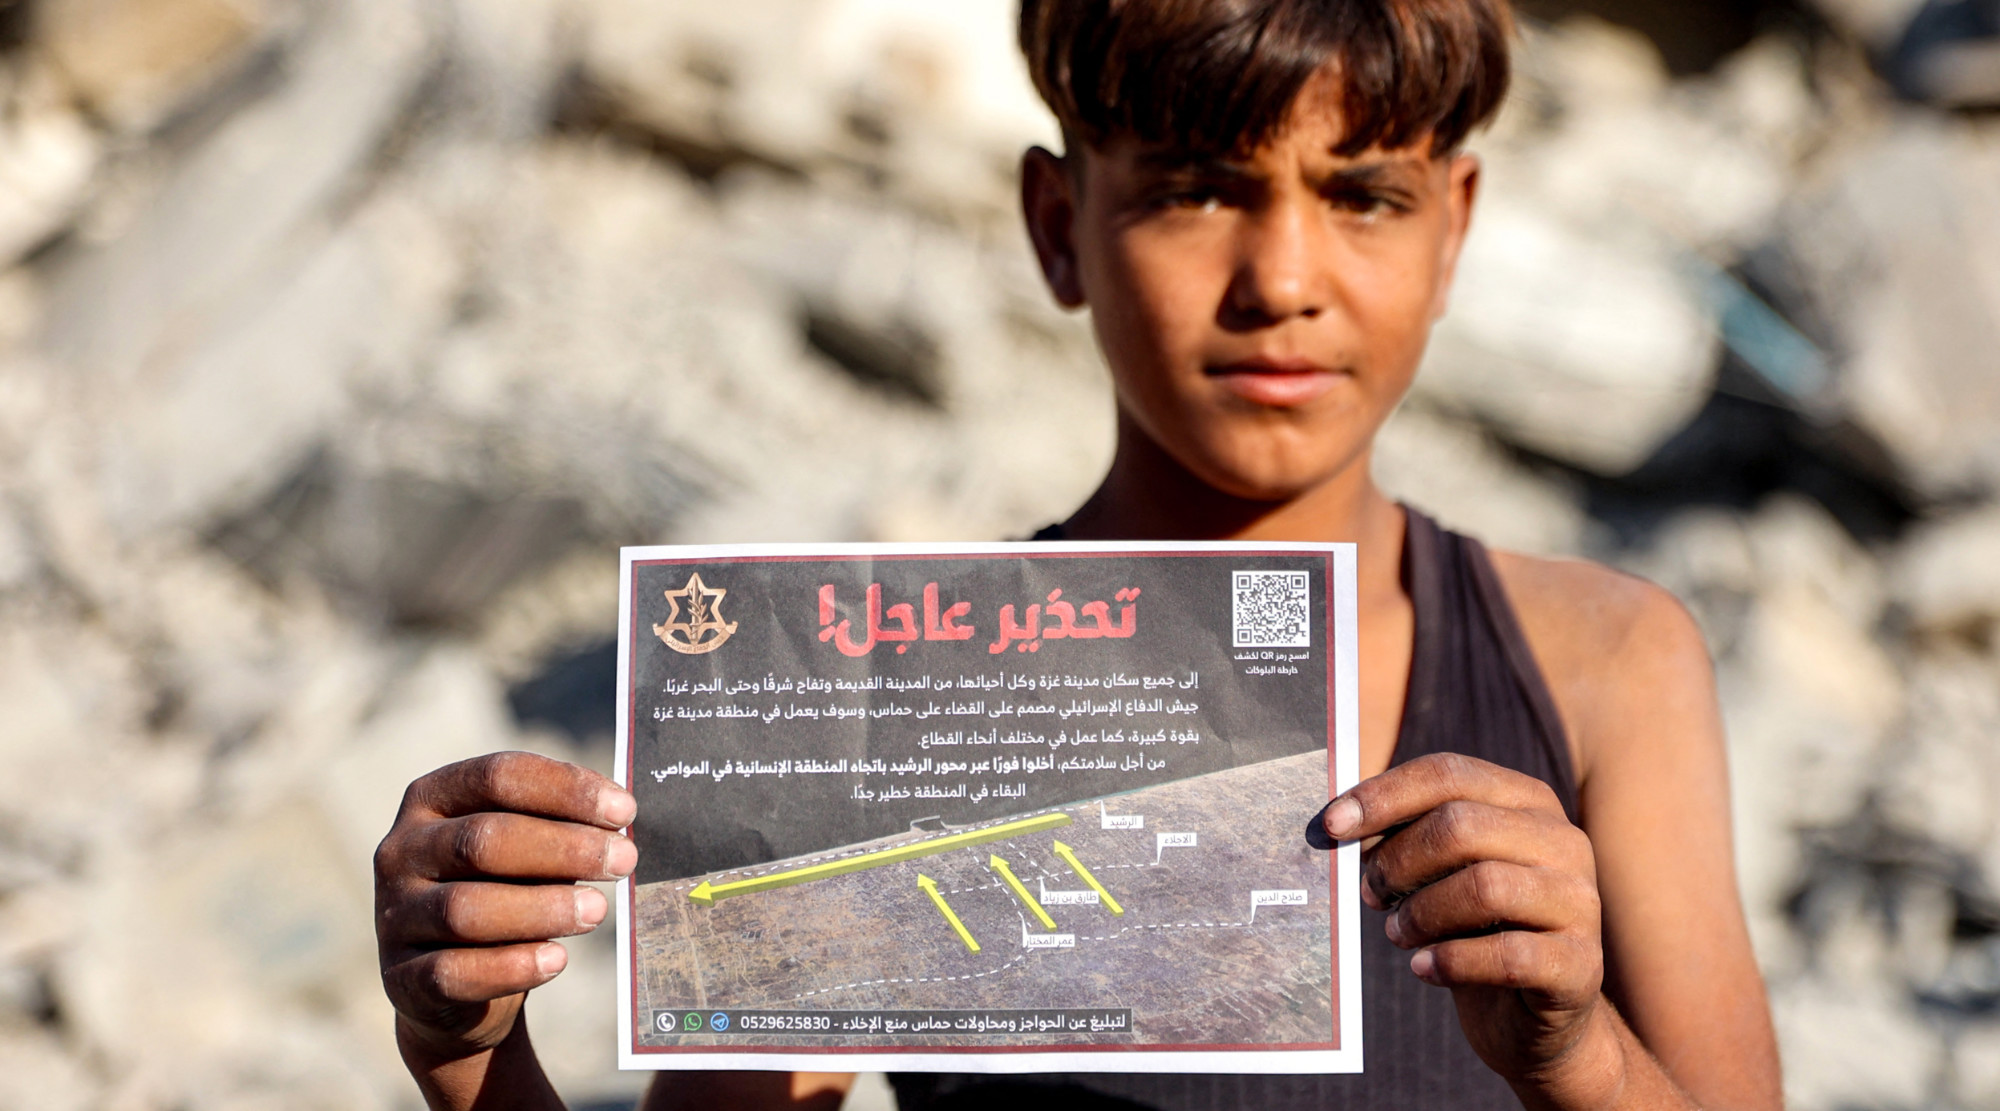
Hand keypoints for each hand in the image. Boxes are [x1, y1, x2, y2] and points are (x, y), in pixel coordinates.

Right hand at [375, 752, 636, 1061]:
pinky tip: (557, 960)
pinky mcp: (402, 979)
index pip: (498, 776)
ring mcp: (395, 915)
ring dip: (542, 909)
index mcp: (433, 798)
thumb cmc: (504, 893)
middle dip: (564, 848)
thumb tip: (623, 821)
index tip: (625, 810)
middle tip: (624, 860)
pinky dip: (511, 966)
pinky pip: (454, 972)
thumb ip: (562, 830)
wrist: (453, 987)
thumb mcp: (528, 853)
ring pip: (466, 908)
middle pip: (484, 839)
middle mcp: (403, 850)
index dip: (565, 789)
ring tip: (598, 911)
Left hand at [1323, 752, 1607, 1092]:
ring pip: (1484, 886)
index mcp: (1528, 802)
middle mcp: (1563, 842)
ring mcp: (1579, 902)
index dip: (1383, 795)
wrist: (1533, 1019)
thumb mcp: (1442, 875)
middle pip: (1461, 825)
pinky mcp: (1580, 965)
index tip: (1331, 826)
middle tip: (1369, 894)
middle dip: (1398, 860)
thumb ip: (1406, 840)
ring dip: (1422, 912)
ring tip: (1396, 933)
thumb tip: (1338, 824)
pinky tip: (1423, 968)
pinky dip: (1452, 962)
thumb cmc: (1476, 931)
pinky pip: (1507, 955)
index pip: (1449, 773)